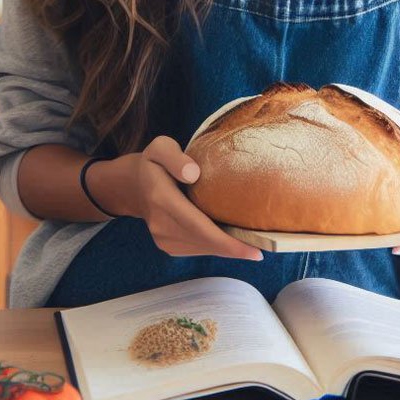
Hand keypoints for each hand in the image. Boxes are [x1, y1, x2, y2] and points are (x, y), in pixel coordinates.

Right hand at [131, 135, 262, 260]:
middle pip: (205, 243)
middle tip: (267, 246)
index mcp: (161, 199)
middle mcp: (161, 225)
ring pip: (203, 249)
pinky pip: (198, 249)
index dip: (228, 243)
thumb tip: (193, 174)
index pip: (199, 226)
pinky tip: (231, 238)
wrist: (133, 186)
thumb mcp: (161, 148)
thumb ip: (175, 157)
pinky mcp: (168, 246)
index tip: (255, 251)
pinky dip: (217, 246)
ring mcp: (163, 239)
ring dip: (228, 248)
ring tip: (253, 241)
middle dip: (236, 249)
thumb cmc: (154, 163)